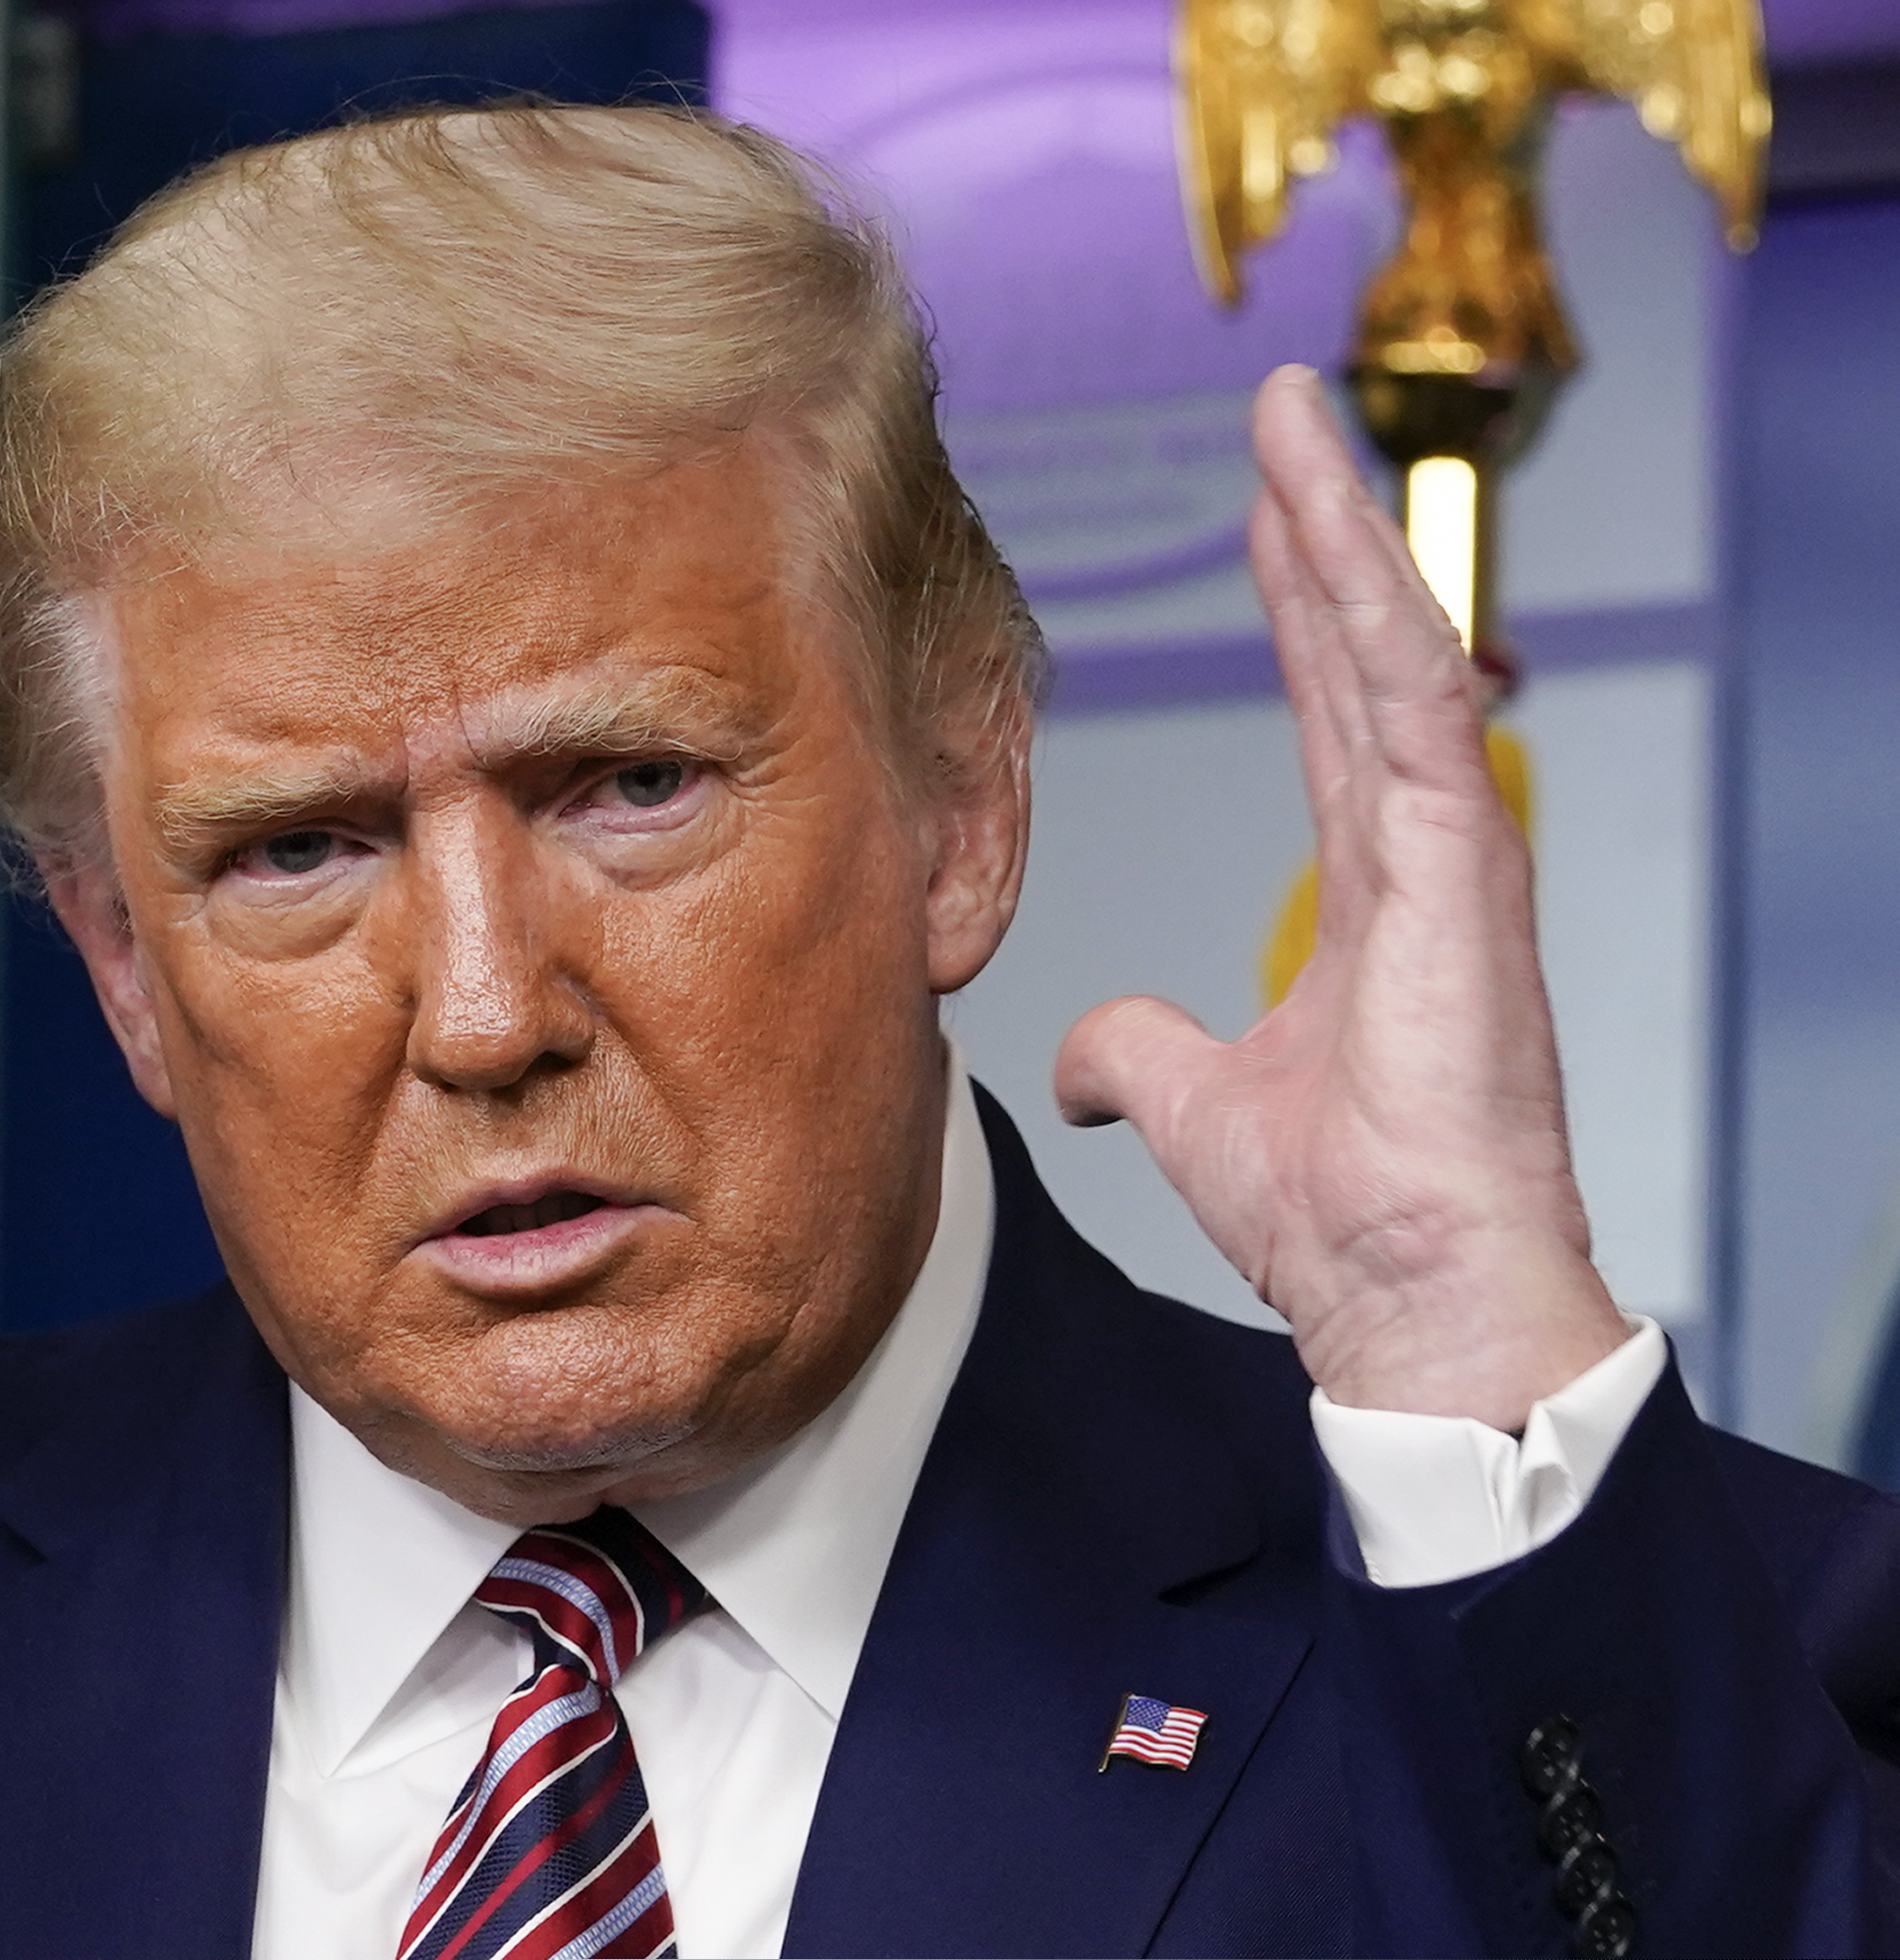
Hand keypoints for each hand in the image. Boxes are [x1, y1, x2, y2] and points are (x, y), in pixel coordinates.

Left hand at [1053, 367, 1625, 1427]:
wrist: (1401, 1289)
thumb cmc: (1335, 1213)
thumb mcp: (1192, 1103)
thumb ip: (1136, 1054)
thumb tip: (1078, 1060)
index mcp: (1371, 887)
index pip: (1330, 708)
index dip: (1298, 604)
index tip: (1263, 511)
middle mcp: (1419, 850)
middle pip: (1361, 650)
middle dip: (1319, 525)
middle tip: (1281, 411)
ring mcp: (1450, 853)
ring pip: (1393, 649)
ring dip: (1342, 531)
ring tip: (1294, 423)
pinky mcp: (1462, 872)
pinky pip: (1415, 710)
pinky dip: (1378, 616)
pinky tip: (1338, 529)